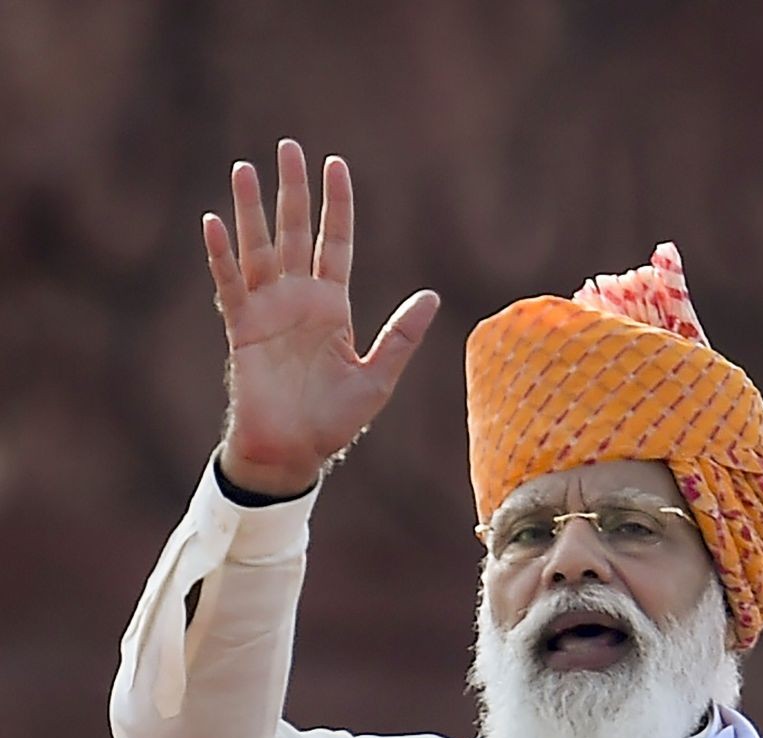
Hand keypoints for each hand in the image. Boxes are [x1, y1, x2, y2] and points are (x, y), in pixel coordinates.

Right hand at [203, 138, 439, 495]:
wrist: (295, 452)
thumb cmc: (335, 420)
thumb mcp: (378, 376)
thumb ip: (401, 336)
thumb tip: (432, 296)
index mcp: (332, 307)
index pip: (334, 243)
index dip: (335, 205)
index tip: (334, 164)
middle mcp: (298, 301)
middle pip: (293, 233)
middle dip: (292, 191)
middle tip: (288, 146)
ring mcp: (267, 312)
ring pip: (258, 249)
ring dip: (251, 210)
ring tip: (245, 168)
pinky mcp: (242, 330)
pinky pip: (229, 286)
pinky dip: (221, 256)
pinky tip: (215, 221)